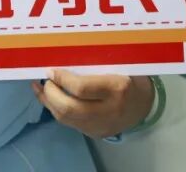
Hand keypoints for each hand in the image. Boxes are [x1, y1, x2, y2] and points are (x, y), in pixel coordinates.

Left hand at [31, 70, 153, 138]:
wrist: (145, 105)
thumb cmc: (130, 76)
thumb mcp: (121, 63)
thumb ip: (97, 60)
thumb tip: (65, 51)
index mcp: (118, 88)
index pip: (81, 88)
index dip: (62, 79)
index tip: (51, 70)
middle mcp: (109, 110)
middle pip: (70, 109)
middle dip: (51, 94)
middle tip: (45, 80)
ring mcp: (102, 125)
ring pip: (66, 119)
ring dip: (49, 103)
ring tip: (40, 88)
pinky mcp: (96, 133)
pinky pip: (71, 124)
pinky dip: (57, 110)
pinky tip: (50, 99)